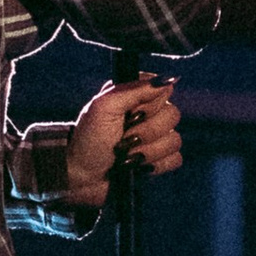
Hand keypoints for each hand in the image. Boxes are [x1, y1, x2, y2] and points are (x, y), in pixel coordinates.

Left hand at [62, 75, 182, 207]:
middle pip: (173, 115)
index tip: (130, 114)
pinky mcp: (158, 161)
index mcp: (136, 97)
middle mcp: (148, 115)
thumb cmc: (88, 139)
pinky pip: (175, 159)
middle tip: (123, 138)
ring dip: (147, 151)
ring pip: (174, 140)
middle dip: (145, 132)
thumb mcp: (104, 107)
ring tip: (125, 156)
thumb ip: (135, 89)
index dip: (149, 105)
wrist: (81, 176)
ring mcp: (155, 139)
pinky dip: (155, 165)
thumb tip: (168, 80)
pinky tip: (137, 167)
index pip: (164, 90)